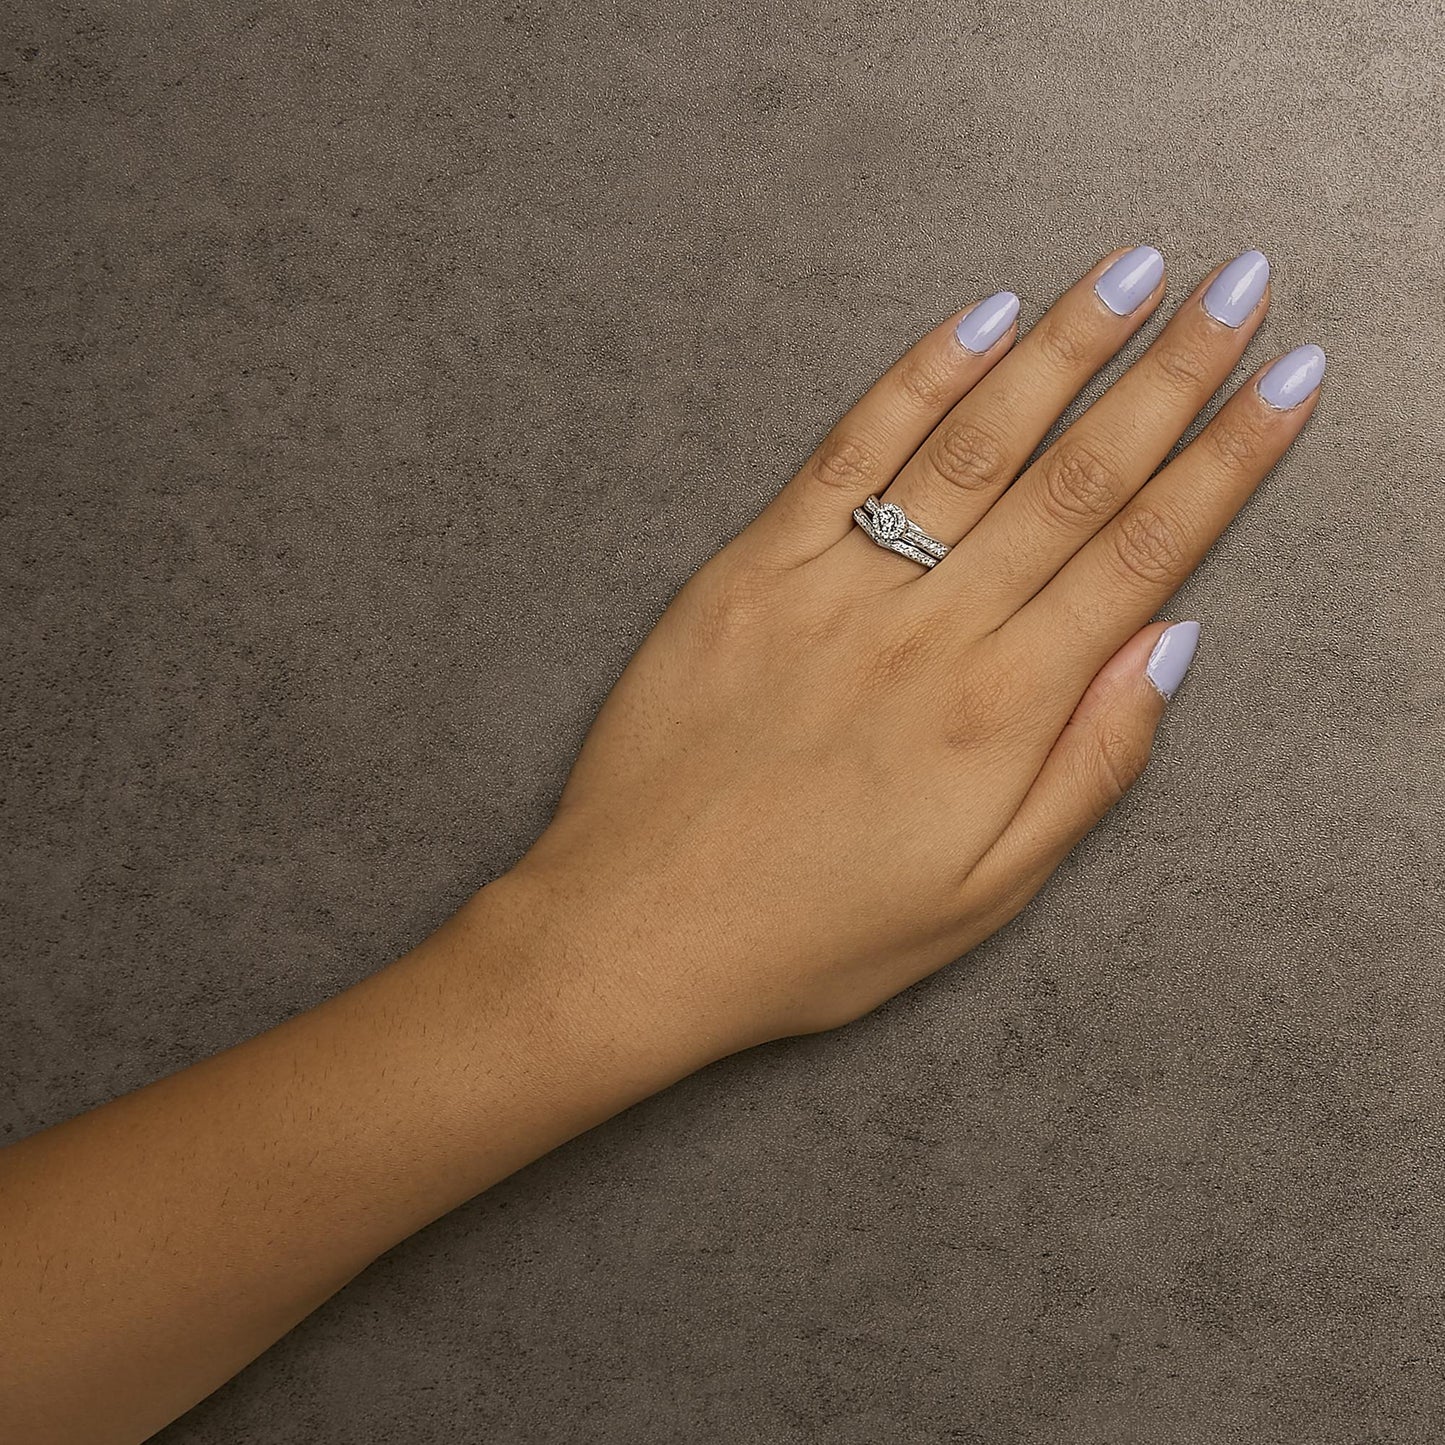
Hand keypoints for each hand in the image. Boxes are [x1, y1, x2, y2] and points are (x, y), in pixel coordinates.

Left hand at [507, 245, 1320, 1055]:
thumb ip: (1087, 768)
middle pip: (1074, 479)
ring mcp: (833, 590)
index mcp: (999, 712)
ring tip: (1133, 273)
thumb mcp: (982, 895)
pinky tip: (978, 322)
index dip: (1227, 461)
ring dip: (1060, 350)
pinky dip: (916, 382)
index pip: (1141, 555)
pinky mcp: (749, 572)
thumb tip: (1168, 645)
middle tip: (1238, 283)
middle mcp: (928, 632)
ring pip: (972, 446)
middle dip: (1170, 373)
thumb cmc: (812, 933)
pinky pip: (847, 457)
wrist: (635, 929)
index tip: (1287, 381)